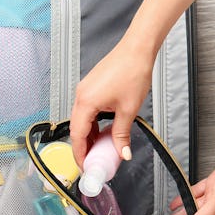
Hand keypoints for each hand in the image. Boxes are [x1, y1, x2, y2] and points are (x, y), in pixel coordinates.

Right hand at [69, 38, 154, 166]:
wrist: (137, 49)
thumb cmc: (132, 71)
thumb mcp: (128, 109)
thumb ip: (121, 134)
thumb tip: (121, 152)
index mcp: (86, 102)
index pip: (77, 135)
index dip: (79, 154)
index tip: (84, 166)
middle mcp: (81, 96)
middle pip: (76, 129)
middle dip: (83, 147)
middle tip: (92, 161)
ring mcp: (84, 90)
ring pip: (81, 120)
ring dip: (88, 135)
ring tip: (98, 149)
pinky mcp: (90, 87)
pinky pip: (86, 111)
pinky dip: (91, 123)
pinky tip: (101, 130)